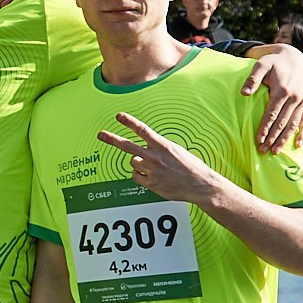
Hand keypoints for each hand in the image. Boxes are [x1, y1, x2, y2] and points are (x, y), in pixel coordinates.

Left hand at [97, 112, 223, 205]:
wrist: (202, 185)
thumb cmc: (191, 168)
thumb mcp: (177, 151)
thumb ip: (159, 148)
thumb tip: (145, 148)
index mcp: (164, 146)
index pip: (143, 130)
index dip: (129, 122)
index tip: (119, 116)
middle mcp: (155, 157)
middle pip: (128, 146)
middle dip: (112, 139)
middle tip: (101, 134)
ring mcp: (152, 170)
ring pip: (133, 162)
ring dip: (139, 163)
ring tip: (153, 166)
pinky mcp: (151, 183)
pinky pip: (136, 176)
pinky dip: (140, 175)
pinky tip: (152, 176)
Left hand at [243, 44, 302, 153]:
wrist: (293, 57)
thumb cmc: (273, 62)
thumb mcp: (261, 65)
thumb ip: (253, 78)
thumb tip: (244, 93)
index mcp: (283, 90)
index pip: (272, 114)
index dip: (265, 128)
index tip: (258, 140)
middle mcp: (296, 97)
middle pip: (282, 122)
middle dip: (273, 137)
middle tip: (263, 151)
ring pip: (293, 124)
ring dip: (285, 139)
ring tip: (276, 152)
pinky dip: (302, 134)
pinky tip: (298, 146)